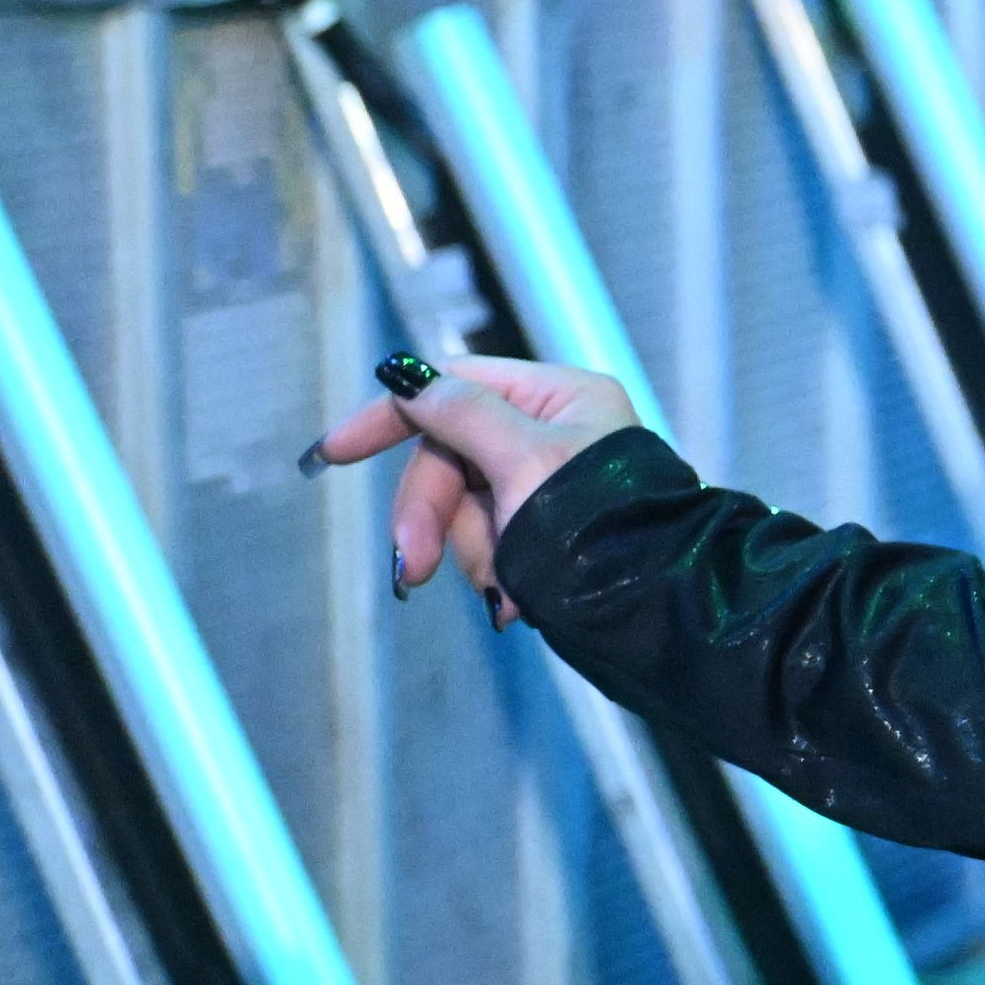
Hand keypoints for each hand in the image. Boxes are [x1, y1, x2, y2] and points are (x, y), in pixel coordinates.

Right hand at [309, 351, 646, 621]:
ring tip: (509, 581)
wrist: (651, 609)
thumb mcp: (525, 461)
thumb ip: (462, 415)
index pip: (453, 386)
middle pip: (448, 458)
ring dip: (473, 549)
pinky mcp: (542, 530)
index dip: (390, 416)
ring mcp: (544, 483)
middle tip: (413, 568)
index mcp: (559, 397)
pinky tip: (520, 597)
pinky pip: (487, 541)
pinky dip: (494, 569)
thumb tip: (408, 376)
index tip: (332, 453)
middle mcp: (552, 432)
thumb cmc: (598, 525)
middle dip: (430, 516)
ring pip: (461, 507)